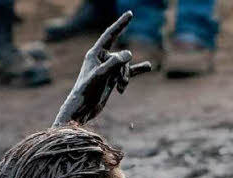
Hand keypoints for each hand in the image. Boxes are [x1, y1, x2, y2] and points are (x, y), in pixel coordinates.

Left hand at [53, 11, 151, 126]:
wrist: (83, 109)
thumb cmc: (88, 91)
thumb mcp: (101, 76)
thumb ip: (115, 63)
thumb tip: (129, 54)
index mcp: (95, 53)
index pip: (111, 35)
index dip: (121, 24)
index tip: (130, 14)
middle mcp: (101, 58)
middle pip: (122, 57)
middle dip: (124, 70)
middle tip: (119, 83)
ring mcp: (108, 69)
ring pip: (125, 67)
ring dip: (125, 78)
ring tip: (120, 89)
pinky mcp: (113, 78)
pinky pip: (128, 72)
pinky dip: (137, 70)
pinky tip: (148, 67)